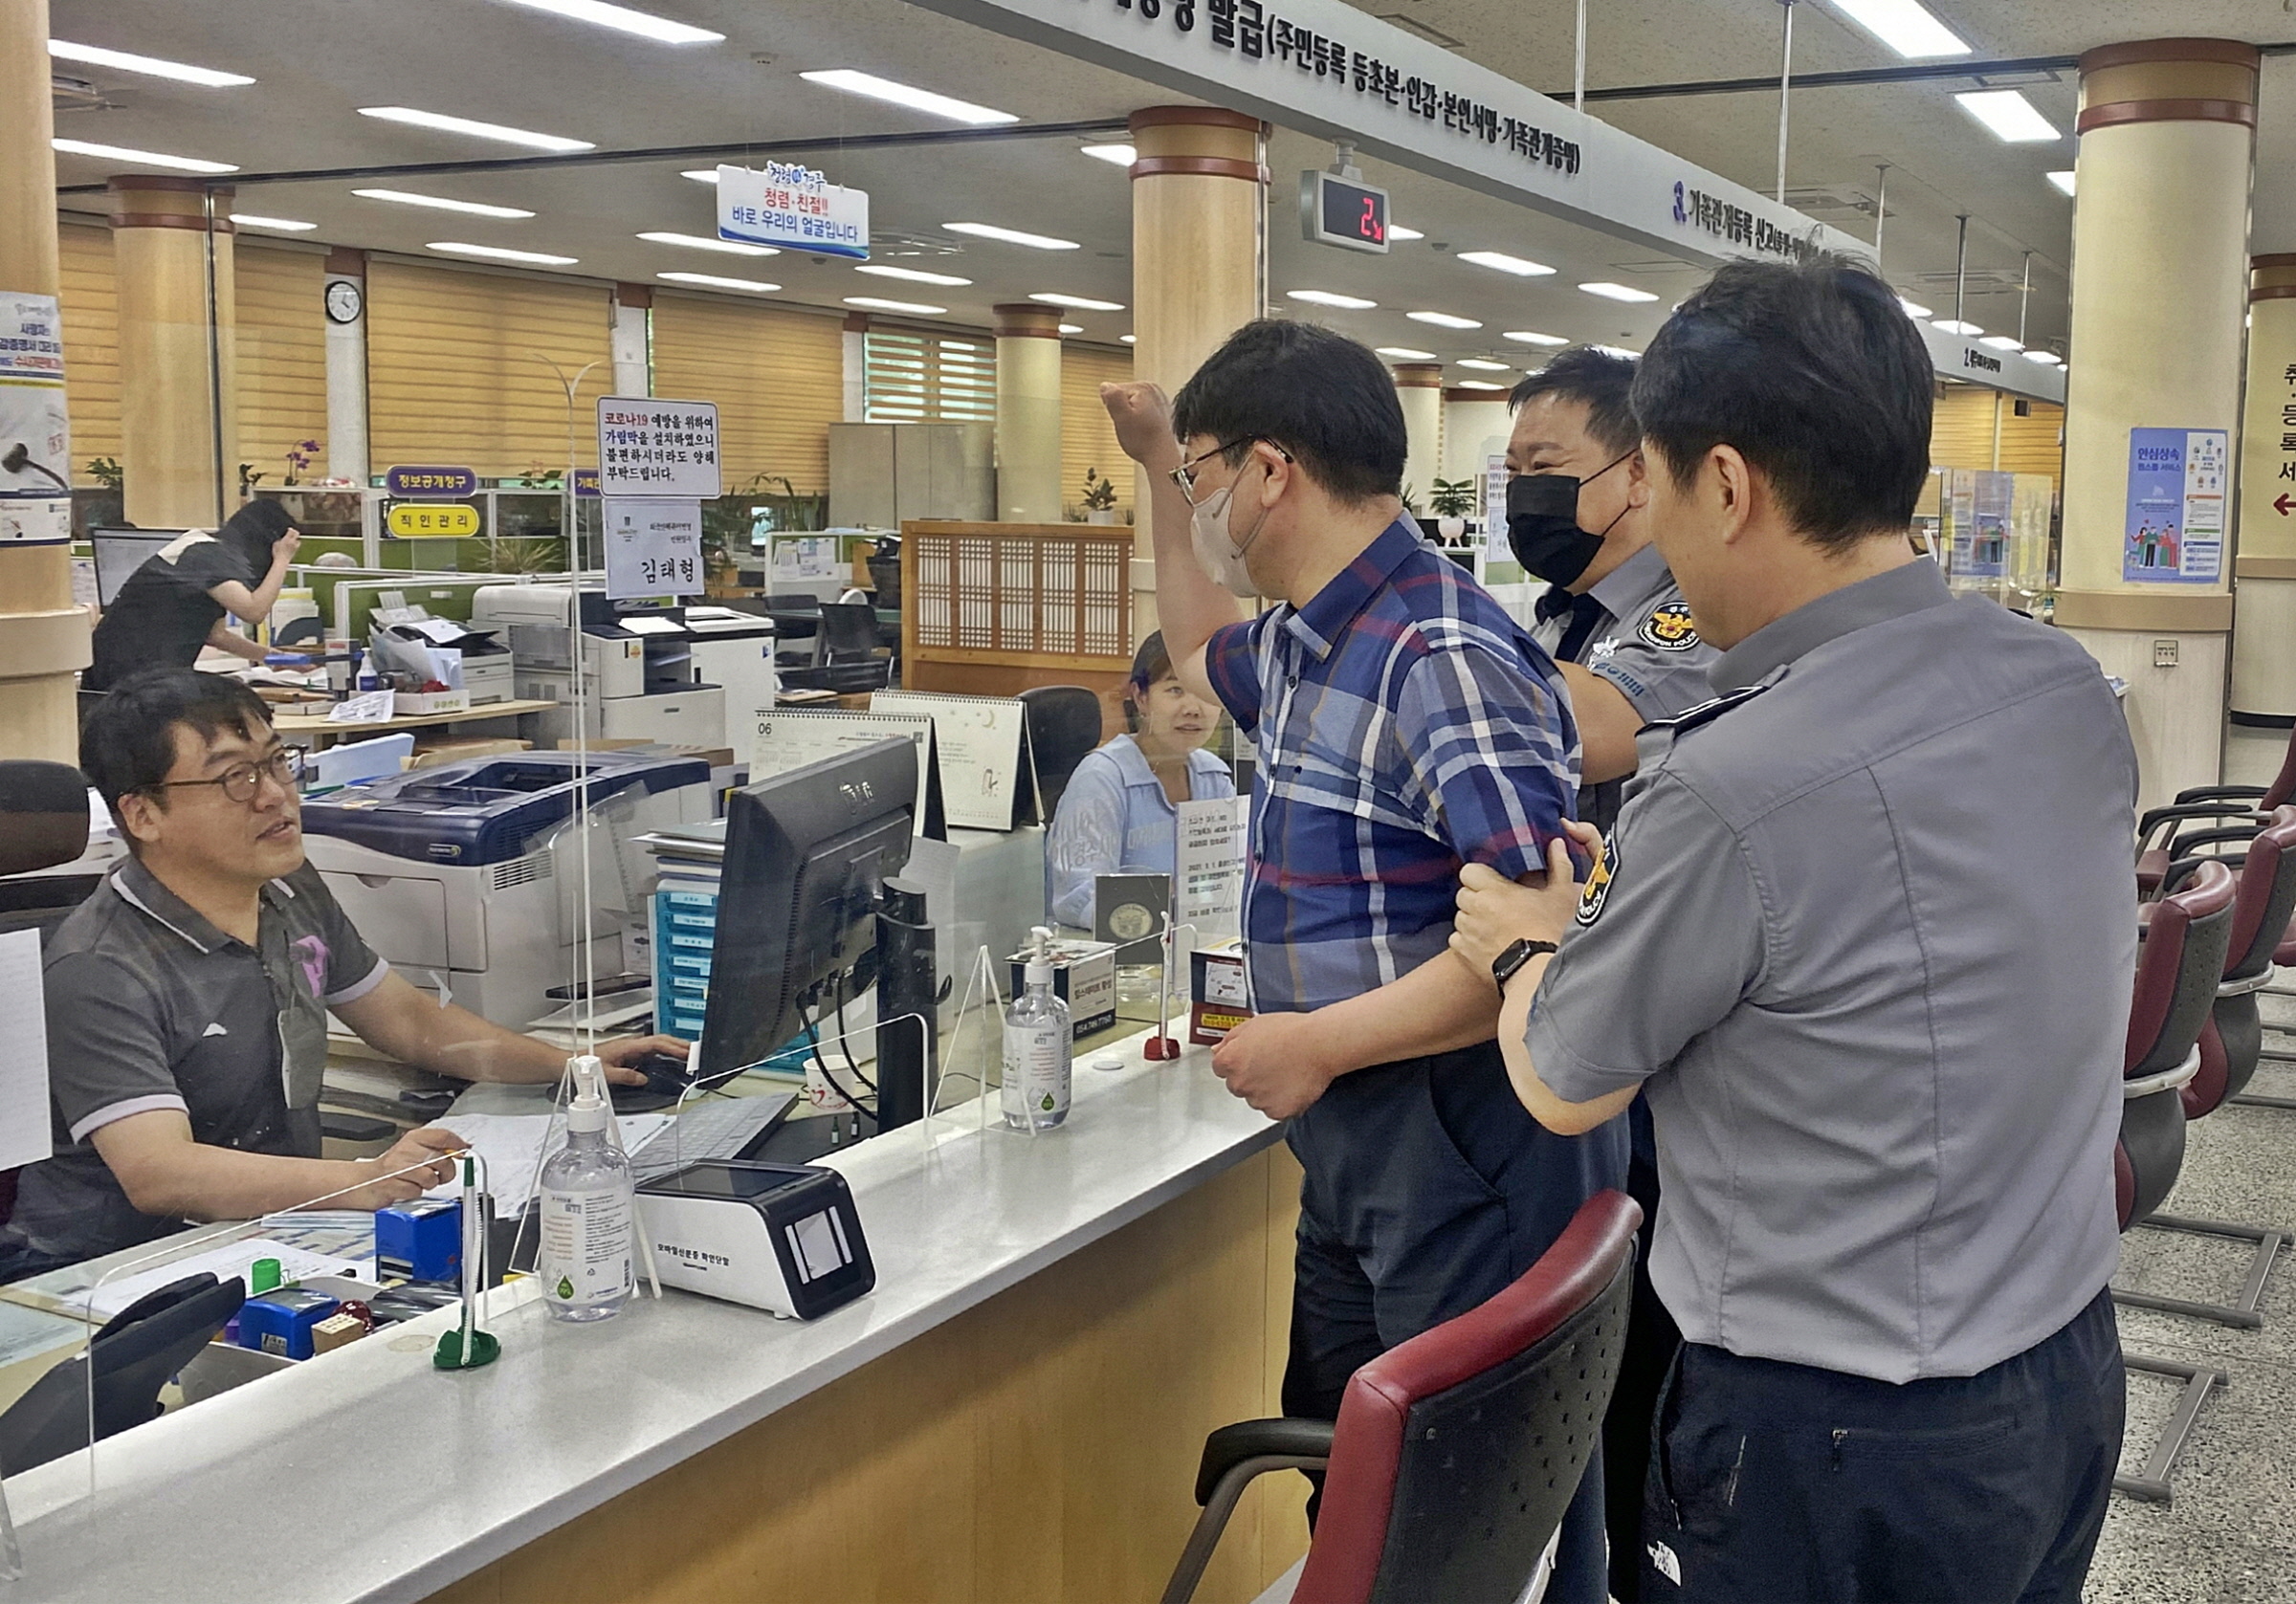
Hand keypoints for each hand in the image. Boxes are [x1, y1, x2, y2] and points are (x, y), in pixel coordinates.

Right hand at [272, 529, 302, 565]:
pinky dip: (296, 543)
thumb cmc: (277, 553)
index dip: (290, 529)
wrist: (282, 561)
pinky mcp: (296, 550)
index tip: (289, 529)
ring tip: (293, 538)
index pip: (291, 531)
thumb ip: (280, 539)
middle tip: (292, 531)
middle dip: (295, 532)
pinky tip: (293, 543)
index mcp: (287, 539)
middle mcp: (292, 542)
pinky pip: (297, 544)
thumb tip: (282, 538)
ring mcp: (295, 546)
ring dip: (296, 538)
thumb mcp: (276, 544)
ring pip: (298, 539)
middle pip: (296, 534)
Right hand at [354, 1125, 464, 1207]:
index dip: (457, 1146)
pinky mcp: (391, 1184)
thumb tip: (463, 1148)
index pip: (443, 1136)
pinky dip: (415, 1193)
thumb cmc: (392, 1167)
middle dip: (445, 1172)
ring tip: (418, 1182)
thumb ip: (439, 1148)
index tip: (462, 1153)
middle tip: (439, 1175)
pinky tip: (406, 1188)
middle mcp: (405, 1150)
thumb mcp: (415, 1150)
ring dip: (429, 1184)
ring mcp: (397, 1167)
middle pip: (442, 1159)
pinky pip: (416, 1191)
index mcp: (413, 1138)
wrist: (363, 1181)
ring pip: (430, 1177)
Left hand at [594, 1033, 688, 1087]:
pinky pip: (653, 1050)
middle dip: (680, 1044)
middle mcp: (633, 1044)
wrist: (577, 1062)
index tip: (687, 1053)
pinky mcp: (631, 1052)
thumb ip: (626, 1076)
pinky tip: (671, 1058)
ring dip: (674, 1047)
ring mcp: (632, 1047)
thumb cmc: (589, 1064)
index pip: (657, 1043)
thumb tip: (643, 1079)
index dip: (674, 1047)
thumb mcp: (607, 1074)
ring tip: (689, 1054)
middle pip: (662, 1040)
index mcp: (629, 1046)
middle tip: (696, 1052)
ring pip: (659, 1043)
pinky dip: (666, 1052)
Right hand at [1100, 381, 1181, 472]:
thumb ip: (1113, 398)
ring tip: (1137, 429)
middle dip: (1121, 412)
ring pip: (1129, 404)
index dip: (1113, 408)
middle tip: (1131, 426)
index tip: (1125, 420)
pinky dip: (1137, 420)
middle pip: (1121, 396)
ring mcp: (1157, 398)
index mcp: (1143, 387)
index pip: (1113, 391)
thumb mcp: (1122, 418)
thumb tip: (1105, 385)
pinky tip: (1143, 430)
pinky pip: (1138, 411)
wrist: (1161, 457)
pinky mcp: (1159, 410)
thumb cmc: (1143, 440)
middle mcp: (1153, 389)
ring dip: (1128, 417)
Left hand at [1209, 1012, 1337, 1119]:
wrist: (1319, 1044)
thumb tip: (1217, 1050)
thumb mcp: (1253, 1024)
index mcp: (1230, 1061)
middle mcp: (1239, 1083)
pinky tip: (1293, 1085)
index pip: (1221, 1068)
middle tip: (1272, 1064)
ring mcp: (1258, 1100)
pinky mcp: (1277, 1112)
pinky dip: (1283, 1102)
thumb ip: (1230, 1039)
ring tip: (1286, 1072)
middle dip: (1250, 1077)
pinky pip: (1275, 1110)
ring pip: (1256, 1099)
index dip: (1238, 1062)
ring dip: (1266, 1091)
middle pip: (1237, 1085)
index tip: (1250, 1059)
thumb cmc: (1291, 1031)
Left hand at [1449, 822, 1601, 972]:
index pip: (1469, 870)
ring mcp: (1467, 932)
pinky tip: (1487, 945)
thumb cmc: (1552, 934)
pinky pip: (1457, 940)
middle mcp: (1475, 908)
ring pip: (1460, 917)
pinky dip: (1468, 941)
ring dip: (1472, 919)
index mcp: (1494, 889)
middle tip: (1497, 906)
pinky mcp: (1464, 953)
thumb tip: (1557, 844)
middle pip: (1463, 894)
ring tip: (1494, 927)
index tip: (1494, 883)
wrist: (1540, 973)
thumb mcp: (1561, 896)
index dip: (1480, 876)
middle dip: (1476, 898)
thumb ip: (1558, 866)